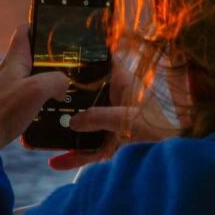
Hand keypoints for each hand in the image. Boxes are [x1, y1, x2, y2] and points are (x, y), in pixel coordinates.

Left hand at [0, 25, 69, 149]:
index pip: (23, 32)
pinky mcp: (3, 106)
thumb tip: (62, 85)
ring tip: (62, 92)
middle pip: (30, 57)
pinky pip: (24, 97)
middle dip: (49, 61)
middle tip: (69, 67)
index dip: (38, 26)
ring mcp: (4, 89)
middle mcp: (7, 72)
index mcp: (14, 60)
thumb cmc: (5, 111)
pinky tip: (47, 111)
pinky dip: (37, 100)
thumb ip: (56, 80)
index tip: (54, 28)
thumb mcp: (37, 90)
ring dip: (45, 83)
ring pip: (29, 78)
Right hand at [48, 55, 179, 169]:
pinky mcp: (111, 147)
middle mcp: (116, 102)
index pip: (106, 62)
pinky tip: (55, 162)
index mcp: (125, 86)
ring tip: (42, 128)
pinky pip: (88, 150)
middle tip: (42, 91)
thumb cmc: (158, 133)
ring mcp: (113, 125)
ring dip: (66, 128)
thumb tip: (73, 122)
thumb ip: (98, 117)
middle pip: (88, 93)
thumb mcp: (125, 120)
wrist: (173, 164)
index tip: (66, 51)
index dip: (89, 54)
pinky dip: (73, 156)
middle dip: (67, 95)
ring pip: (84, 122)